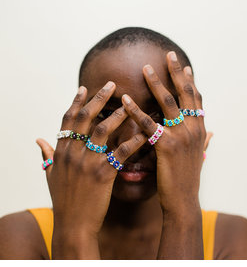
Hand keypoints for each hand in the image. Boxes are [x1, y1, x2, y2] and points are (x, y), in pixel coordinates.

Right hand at [36, 82, 146, 235]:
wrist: (73, 224)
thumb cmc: (63, 199)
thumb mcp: (50, 175)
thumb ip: (45, 155)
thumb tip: (39, 139)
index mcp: (61, 152)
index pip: (68, 120)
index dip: (76, 102)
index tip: (85, 88)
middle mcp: (73, 153)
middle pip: (85, 119)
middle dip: (98, 99)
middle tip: (111, 84)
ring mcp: (88, 163)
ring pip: (103, 131)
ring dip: (117, 115)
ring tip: (129, 103)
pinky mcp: (104, 174)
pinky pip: (121, 153)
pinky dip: (134, 142)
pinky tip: (145, 133)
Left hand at [121, 51, 206, 215]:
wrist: (183, 200)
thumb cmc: (187, 177)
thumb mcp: (197, 156)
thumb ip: (203, 141)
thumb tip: (211, 132)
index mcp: (200, 130)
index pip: (196, 99)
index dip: (191, 81)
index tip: (185, 65)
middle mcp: (193, 128)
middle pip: (185, 94)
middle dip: (177, 72)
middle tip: (169, 55)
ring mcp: (181, 136)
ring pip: (169, 103)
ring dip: (157, 83)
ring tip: (146, 68)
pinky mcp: (166, 146)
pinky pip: (148, 123)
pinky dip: (136, 110)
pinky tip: (125, 99)